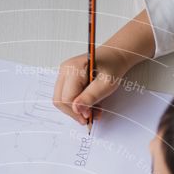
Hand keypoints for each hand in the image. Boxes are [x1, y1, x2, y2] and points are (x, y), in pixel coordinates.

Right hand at [53, 9, 154, 124]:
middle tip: (90, 116)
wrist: (114, 58)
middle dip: (75, 112)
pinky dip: (77, 105)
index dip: (77, 111)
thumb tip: (76, 109)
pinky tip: (89, 104)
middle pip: (60, 101)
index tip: (89, 116)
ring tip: (93, 110)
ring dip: (76, 110)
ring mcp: (63, 74)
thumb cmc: (112, 67)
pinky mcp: (66, 80)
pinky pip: (65, 97)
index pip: (66, 99)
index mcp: (73, 69)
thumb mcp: (106, 84)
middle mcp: (64, 70)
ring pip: (61, 101)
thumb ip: (91, 97)